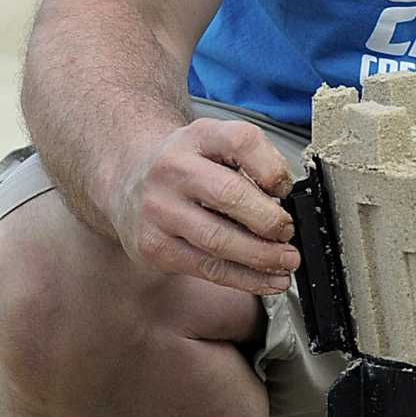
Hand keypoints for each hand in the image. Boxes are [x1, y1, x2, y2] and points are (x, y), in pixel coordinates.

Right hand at [111, 118, 300, 297]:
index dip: (272, 168)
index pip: (241, 142)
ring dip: (262, 256)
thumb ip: (250, 164)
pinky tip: (266, 280)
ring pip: (219, 240)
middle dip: (270, 220)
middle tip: (288, 233)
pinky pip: (207, 268)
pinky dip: (245, 278)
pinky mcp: (154, 246)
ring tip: (286, 261)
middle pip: (230, 194)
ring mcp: (159, 210)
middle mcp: (173, 169)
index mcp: (197, 137)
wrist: (127, 183)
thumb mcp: (213, 146)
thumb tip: (288, 207)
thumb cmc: (184, 168)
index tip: (285, 188)